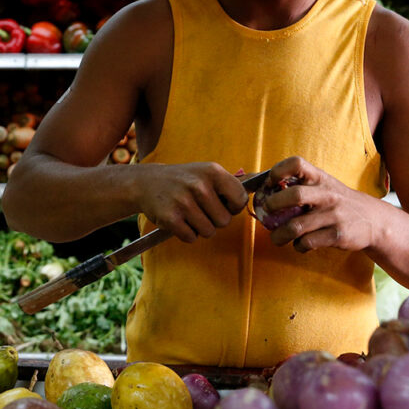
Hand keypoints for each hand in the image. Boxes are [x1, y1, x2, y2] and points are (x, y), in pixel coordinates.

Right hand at [134, 162, 250, 242]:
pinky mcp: (170, 218)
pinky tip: (178, 219)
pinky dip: (186, 233)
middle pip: (225, 221)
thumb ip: (231, 181)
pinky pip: (191, 237)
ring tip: (188, 213)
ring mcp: (183, 202)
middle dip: (214, 219)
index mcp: (212, 171)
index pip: (240, 199)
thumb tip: (262, 179)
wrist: (146, 182)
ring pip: (208, 231)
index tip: (223, 204)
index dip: (233, 207)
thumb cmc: (183, 179)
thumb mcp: (206, 172)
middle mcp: (198, 185)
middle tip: (200, 208)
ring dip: (200, 227)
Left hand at [264, 156, 382, 252]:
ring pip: (296, 226)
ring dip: (279, 235)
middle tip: (267, 211)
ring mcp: (333, 215)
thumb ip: (294, 183)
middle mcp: (327, 194)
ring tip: (277, 238)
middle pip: (294, 195)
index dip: (278, 171)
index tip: (270, 182)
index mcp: (319, 178)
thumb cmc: (336, 201)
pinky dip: (298, 246)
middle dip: (273, 204)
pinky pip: (308, 242)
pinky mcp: (337, 235)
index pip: (297, 163)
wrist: (374, 220)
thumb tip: (250, 179)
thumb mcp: (321, 186)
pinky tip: (300, 244)